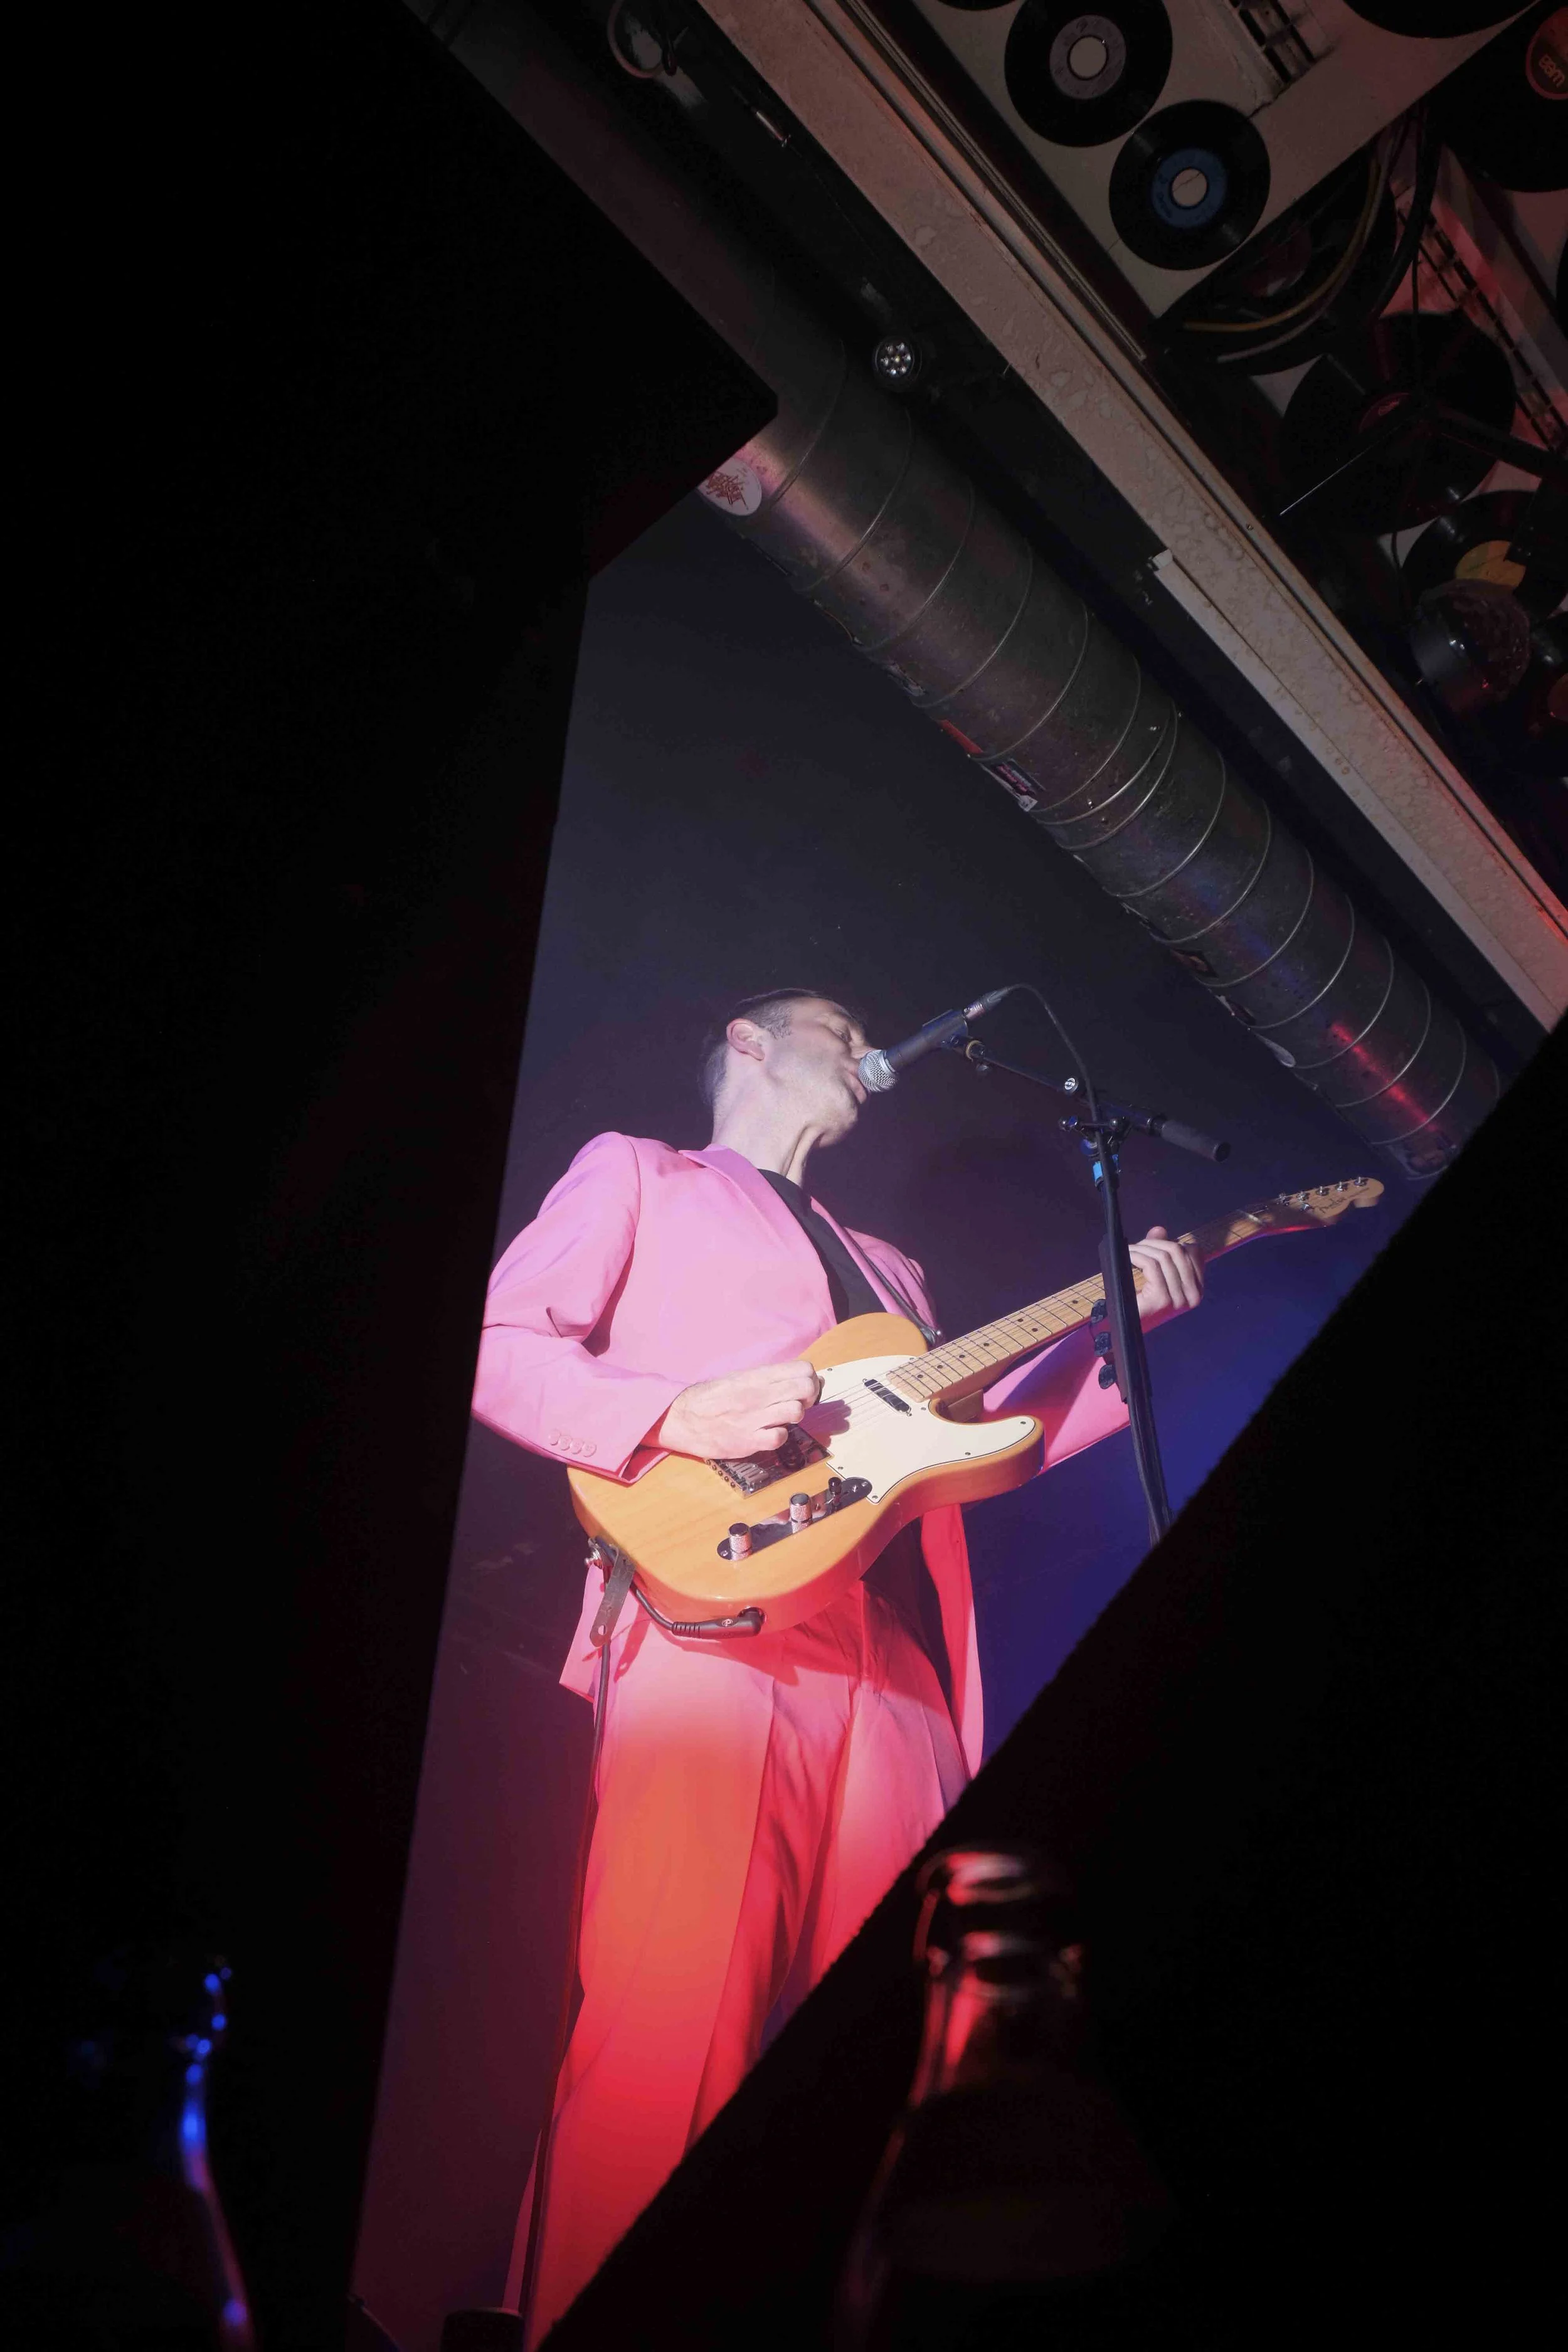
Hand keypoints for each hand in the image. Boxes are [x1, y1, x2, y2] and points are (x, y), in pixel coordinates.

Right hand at [653, 1360, 821, 1458]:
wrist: (684, 1419)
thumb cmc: (713, 1397)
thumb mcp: (739, 1377)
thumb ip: (769, 1377)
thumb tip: (803, 1376)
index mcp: (756, 1376)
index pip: (801, 1369)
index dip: (810, 1378)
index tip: (805, 1385)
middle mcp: (758, 1395)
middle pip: (804, 1389)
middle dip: (809, 1396)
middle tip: (800, 1401)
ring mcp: (754, 1418)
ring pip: (795, 1412)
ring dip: (795, 1415)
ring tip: (783, 1416)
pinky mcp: (749, 1440)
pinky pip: (779, 1437)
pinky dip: (779, 1436)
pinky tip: (770, 1432)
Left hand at [1130, 1226, 1203, 1320]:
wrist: (1124, 1328)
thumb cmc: (1139, 1302)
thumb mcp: (1153, 1272)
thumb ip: (1159, 1250)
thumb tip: (1159, 1230)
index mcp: (1197, 1289)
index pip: (1194, 1252)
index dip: (1171, 1242)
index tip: (1152, 1244)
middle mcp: (1193, 1295)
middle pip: (1178, 1251)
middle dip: (1155, 1243)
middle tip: (1136, 1246)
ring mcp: (1179, 1298)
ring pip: (1163, 1257)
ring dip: (1143, 1249)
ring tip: (1130, 1251)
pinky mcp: (1162, 1299)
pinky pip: (1151, 1265)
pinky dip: (1137, 1256)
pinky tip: (1128, 1256)